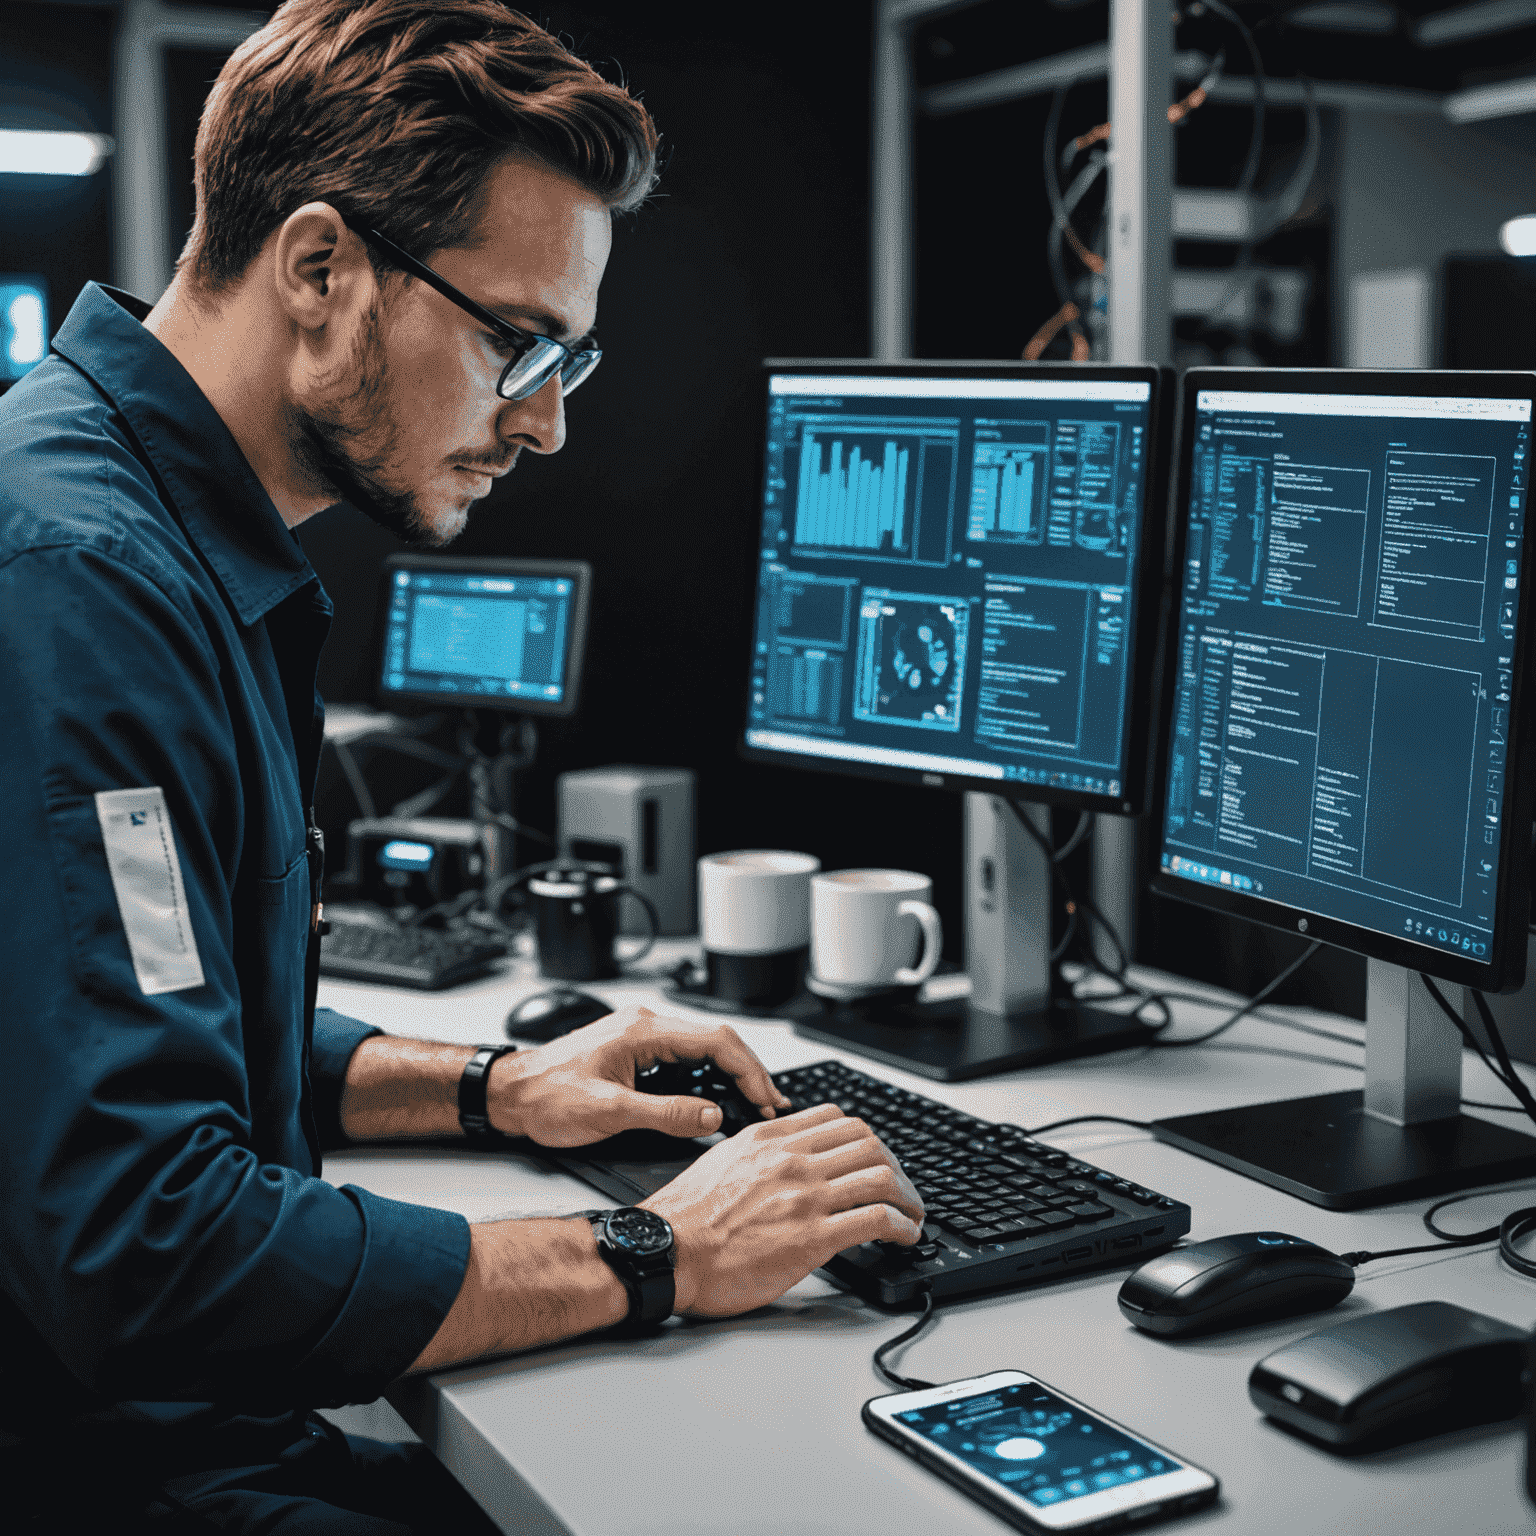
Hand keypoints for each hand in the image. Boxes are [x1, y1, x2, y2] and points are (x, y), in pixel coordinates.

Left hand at [488, 1006, 789, 1145]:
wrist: (512, 1094)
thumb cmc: (547, 1097)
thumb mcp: (608, 1112)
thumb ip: (664, 1114)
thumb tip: (711, 1115)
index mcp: (643, 1031)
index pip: (715, 1042)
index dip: (749, 1071)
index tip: (766, 1099)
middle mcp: (646, 1026)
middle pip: (716, 1042)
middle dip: (749, 1073)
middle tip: (770, 1105)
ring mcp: (641, 1037)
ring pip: (703, 1050)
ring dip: (731, 1075)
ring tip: (754, 1104)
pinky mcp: (636, 1051)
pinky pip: (685, 1058)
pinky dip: (709, 1077)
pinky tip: (718, 1098)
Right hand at [641, 1103, 924, 1315]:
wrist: (667, 1251)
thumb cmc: (685, 1217)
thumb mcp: (722, 1161)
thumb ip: (759, 1154)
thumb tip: (781, 1159)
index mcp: (769, 1138)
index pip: (837, 1120)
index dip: (866, 1138)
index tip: (874, 1157)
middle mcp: (792, 1159)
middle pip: (868, 1142)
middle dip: (894, 1165)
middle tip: (902, 1188)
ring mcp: (805, 1196)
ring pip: (880, 1176)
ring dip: (908, 1196)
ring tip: (913, 1215)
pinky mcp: (813, 1236)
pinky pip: (876, 1219)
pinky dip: (902, 1226)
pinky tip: (905, 1236)